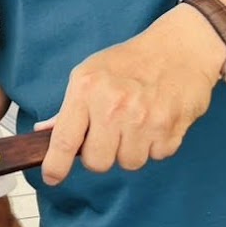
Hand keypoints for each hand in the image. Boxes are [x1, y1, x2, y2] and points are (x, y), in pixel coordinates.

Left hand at [37, 5, 223, 185]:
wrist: (180, 49)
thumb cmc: (130, 61)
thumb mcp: (91, 73)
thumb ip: (69, 107)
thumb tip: (45, 132)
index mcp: (86, 89)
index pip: (64, 139)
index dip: (56, 165)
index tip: (52, 177)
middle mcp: (113, 105)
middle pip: (97, 162)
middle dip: (100, 154)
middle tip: (109, 134)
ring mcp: (143, 120)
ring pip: (128, 163)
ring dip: (130, 150)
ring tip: (136, 123)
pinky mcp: (170, 130)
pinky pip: (156, 157)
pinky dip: (155, 145)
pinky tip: (156, 121)